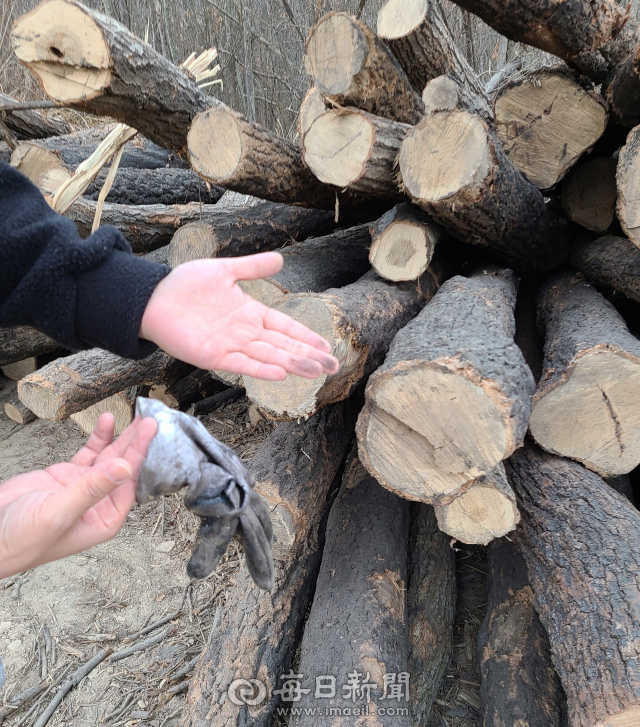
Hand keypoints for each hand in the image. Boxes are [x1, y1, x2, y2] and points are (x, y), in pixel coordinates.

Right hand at [0, 413, 156, 578]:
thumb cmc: (22, 540)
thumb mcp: (59, 512)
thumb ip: (91, 489)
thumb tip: (124, 468)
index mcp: (104, 519)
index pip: (129, 481)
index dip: (140, 453)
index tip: (151, 431)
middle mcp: (98, 503)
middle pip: (124, 466)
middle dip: (136, 441)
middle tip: (150, 417)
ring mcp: (83, 487)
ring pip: (108, 456)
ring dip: (120, 436)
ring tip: (136, 415)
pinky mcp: (66, 476)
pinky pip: (89, 452)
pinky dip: (98, 437)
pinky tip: (107, 421)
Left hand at [139, 252, 339, 380]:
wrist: (152, 298)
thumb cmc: (185, 284)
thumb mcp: (224, 270)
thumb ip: (252, 267)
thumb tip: (280, 259)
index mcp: (250, 313)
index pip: (285, 327)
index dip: (306, 336)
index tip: (327, 346)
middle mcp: (244, 333)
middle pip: (283, 346)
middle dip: (309, 356)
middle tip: (334, 366)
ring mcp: (230, 346)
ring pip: (268, 356)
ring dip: (292, 364)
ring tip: (317, 372)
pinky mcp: (213, 356)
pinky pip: (241, 364)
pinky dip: (260, 369)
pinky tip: (280, 372)